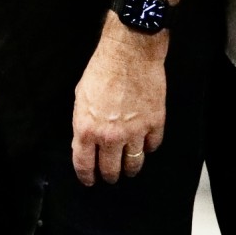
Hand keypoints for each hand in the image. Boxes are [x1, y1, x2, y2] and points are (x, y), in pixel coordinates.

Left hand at [71, 14, 167, 184]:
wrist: (129, 53)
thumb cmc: (102, 70)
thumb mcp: (81, 97)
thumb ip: (83, 123)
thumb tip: (84, 141)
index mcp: (86, 128)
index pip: (84, 164)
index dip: (87, 176)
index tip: (90, 180)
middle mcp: (110, 135)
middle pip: (111, 169)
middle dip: (110, 175)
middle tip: (111, 176)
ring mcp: (134, 132)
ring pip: (134, 164)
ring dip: (130, 168)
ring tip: (129, 168)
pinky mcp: (154, 124)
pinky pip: (152, 146)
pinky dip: (148, 147)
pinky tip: (145, 145)